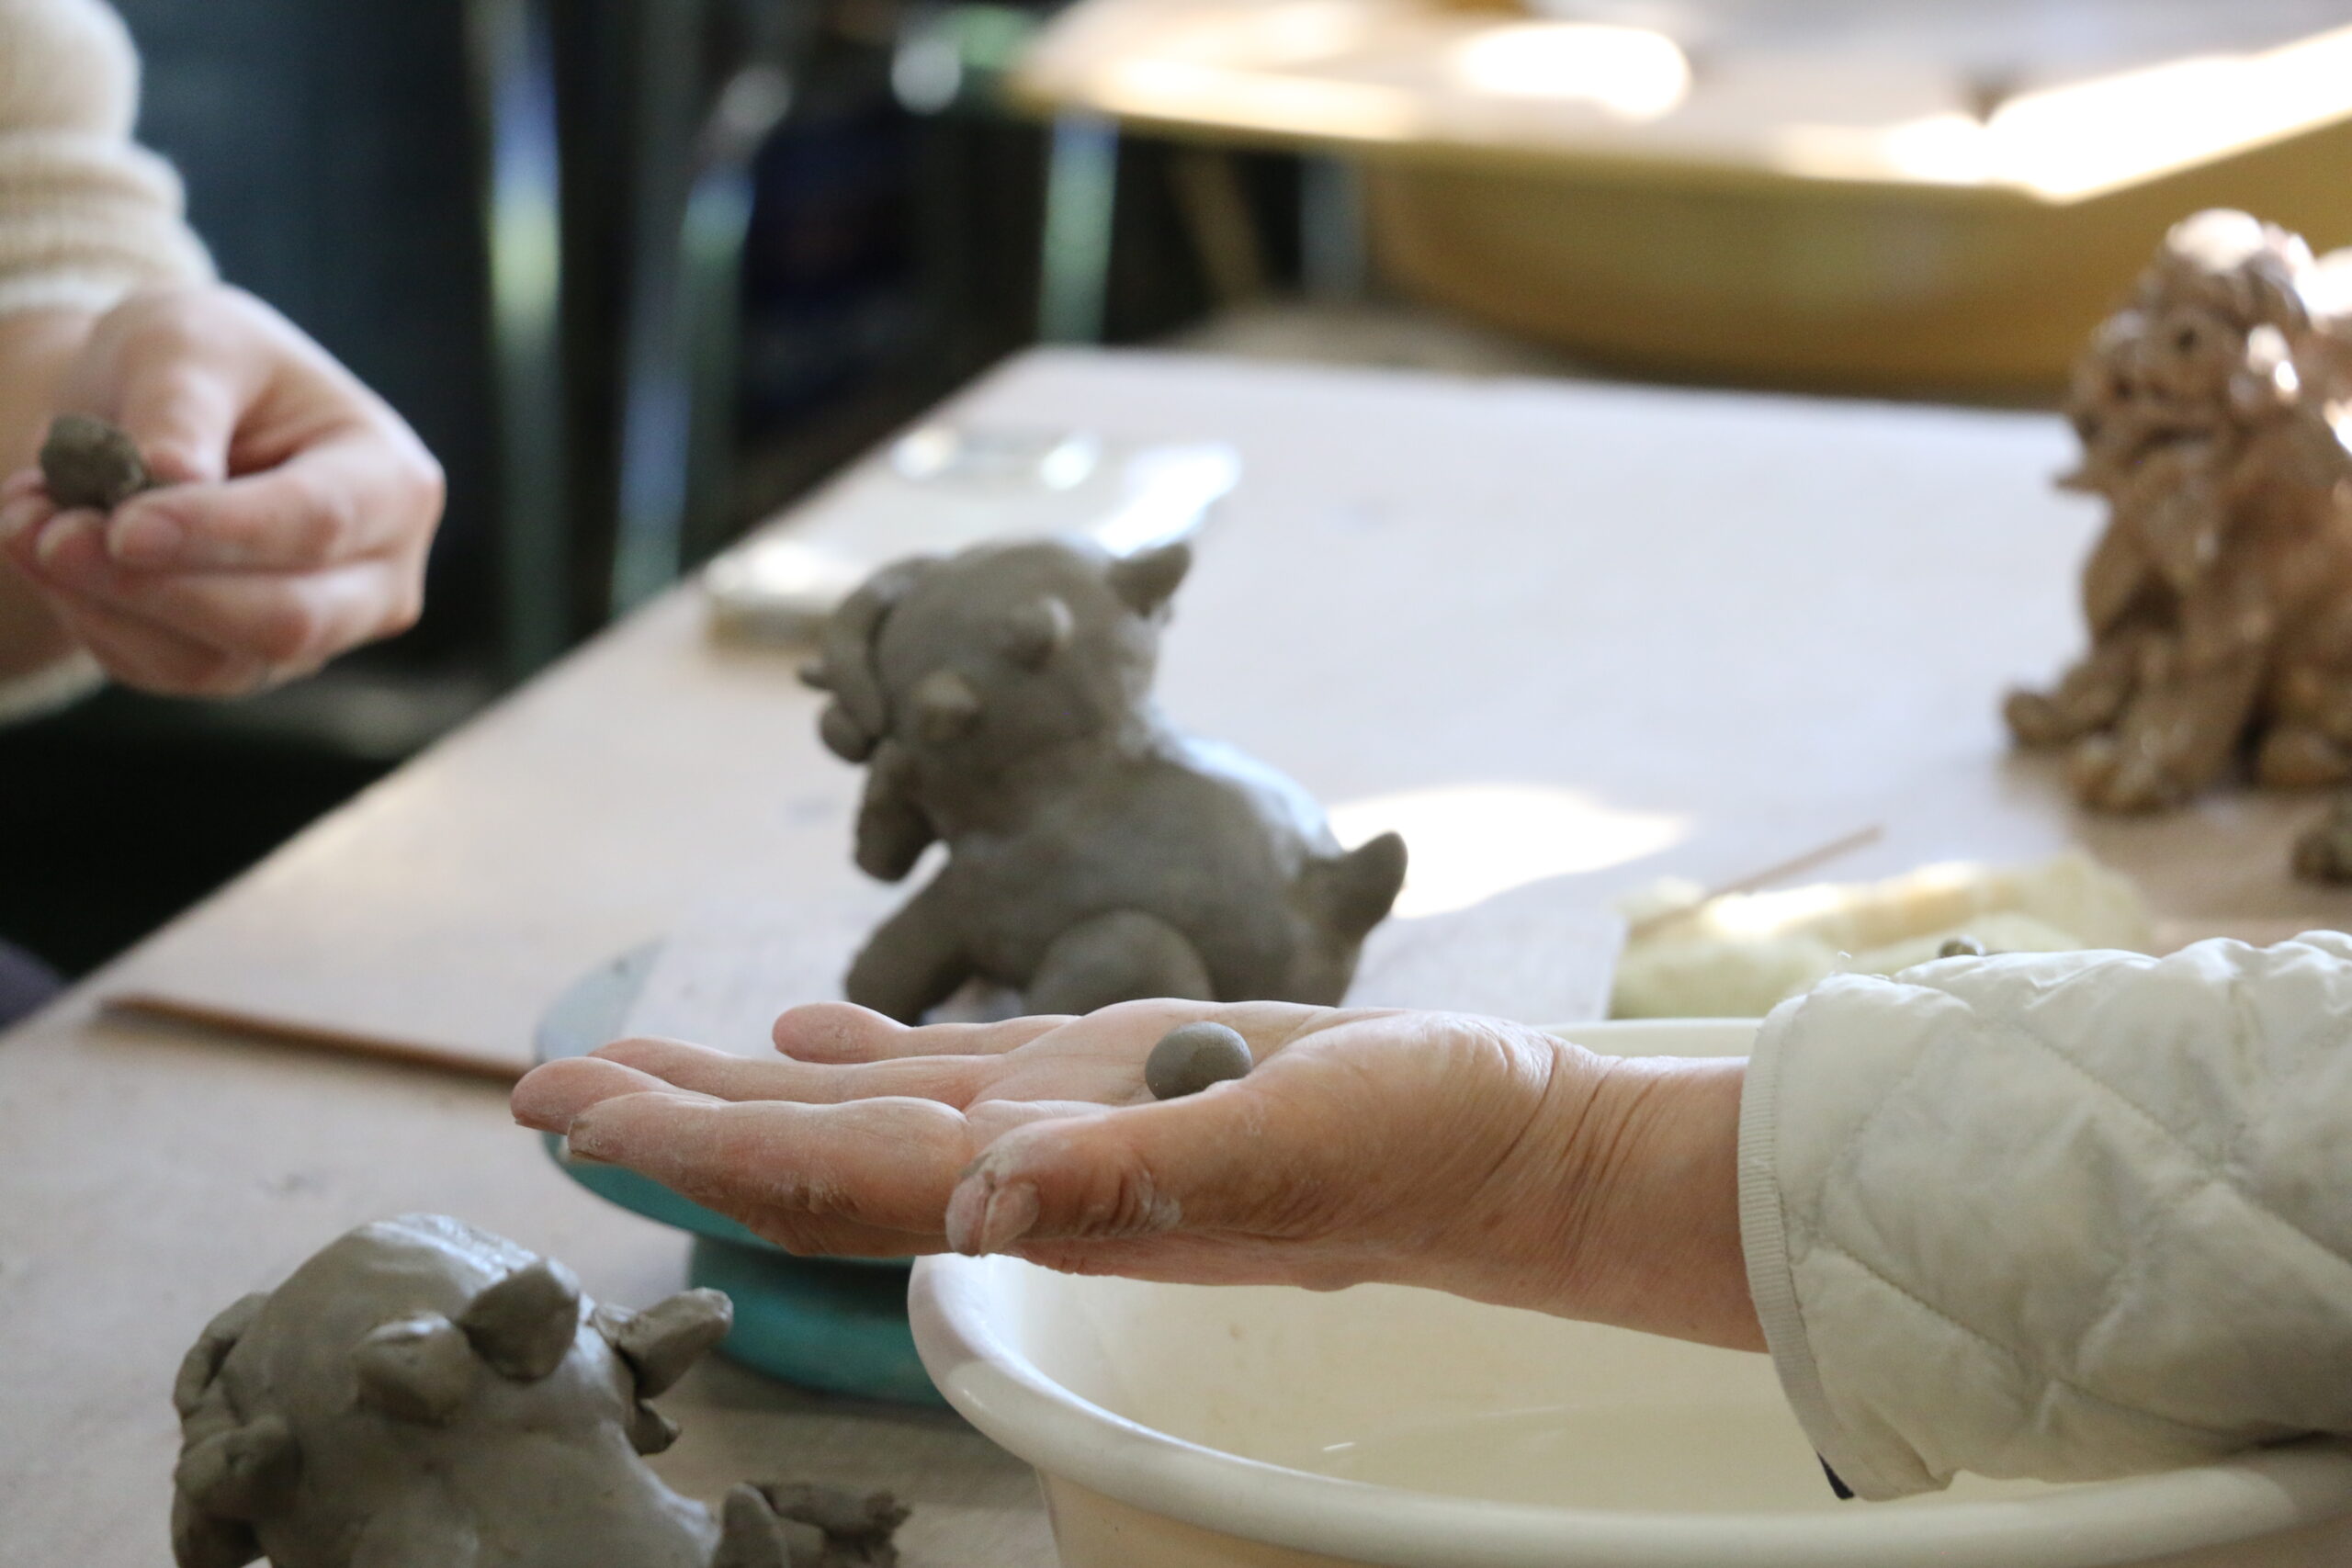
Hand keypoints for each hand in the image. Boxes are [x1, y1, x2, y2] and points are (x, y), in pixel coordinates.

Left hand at [0, 286, 442, 695]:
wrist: (175, 412)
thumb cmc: (204, 364)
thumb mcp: (189, 340)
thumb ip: (181, 403)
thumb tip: (171, 477)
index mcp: (392, 482)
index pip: (319, 524)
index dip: (220, 533)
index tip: (121, 524)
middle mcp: (378, 575)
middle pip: (288, 620)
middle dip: (159, 589)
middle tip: (47, 538)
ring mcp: (321, 632)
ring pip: (219, 662)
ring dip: (106, 604)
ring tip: (25, 525)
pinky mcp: (251, 666)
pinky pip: (168, 671)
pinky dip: (94, 618)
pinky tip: (51, 553)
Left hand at [512, 1001, 1762, 1349]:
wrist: (1510, 1144)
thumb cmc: (1422, 1145)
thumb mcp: (1287, 1145)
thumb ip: (1130, 1175)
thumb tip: (970, 1197)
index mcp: (1052, 1188)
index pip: (831, 1176)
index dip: (694, 1148)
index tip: (572, 1115)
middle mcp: (1033, 1169)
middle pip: (812, 1149)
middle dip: (674, 1120)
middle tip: (542, 1083)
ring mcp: (1068, 1122)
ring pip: (868, 1105)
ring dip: (743, 1085)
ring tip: (635, 1062)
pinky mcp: (1117, 1074)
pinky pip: (955, 1068)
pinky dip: (861, 1050)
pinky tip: (807, 1029)